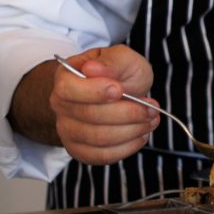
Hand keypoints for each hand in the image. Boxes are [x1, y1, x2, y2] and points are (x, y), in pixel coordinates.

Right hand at [51, 45, 158, 164]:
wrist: (119, 91)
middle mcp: (61, 106)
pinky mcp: (80, 150)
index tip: (120, 89)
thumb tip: (92, 69)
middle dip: (127, 112)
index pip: (68, 89)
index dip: (95, 92)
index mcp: (66, 78)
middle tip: (152, 107)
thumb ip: (111, 62)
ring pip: (98, 138)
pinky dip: (127, 147)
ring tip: (151, 119)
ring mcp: (68, 130)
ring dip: (132, 130)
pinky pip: (101, 156)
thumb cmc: (119, 74)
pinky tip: (141, 134)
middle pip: (89, 116)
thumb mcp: (122, 58)